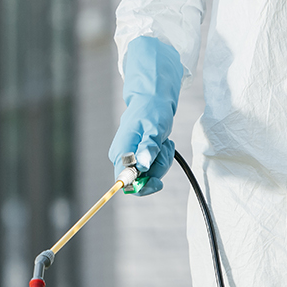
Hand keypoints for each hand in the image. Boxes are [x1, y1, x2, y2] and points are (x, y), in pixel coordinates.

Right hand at [109, 37, 186, 195]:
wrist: (151, 99)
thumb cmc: (153, 111)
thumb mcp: (155, 129)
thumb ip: (149, 147)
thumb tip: (144, 166)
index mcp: (121, 152)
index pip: (125, 183)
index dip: (141, 187)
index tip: (158, 181)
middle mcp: (121, 157)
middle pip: (140, 180)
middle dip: (157, 168)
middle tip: (165, 148)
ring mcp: (128, 157)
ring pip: (148, 173)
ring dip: (161, 160)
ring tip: (164, 142)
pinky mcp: (136, 156)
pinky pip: (150, 167)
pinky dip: (160, 157)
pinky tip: (161, 143)